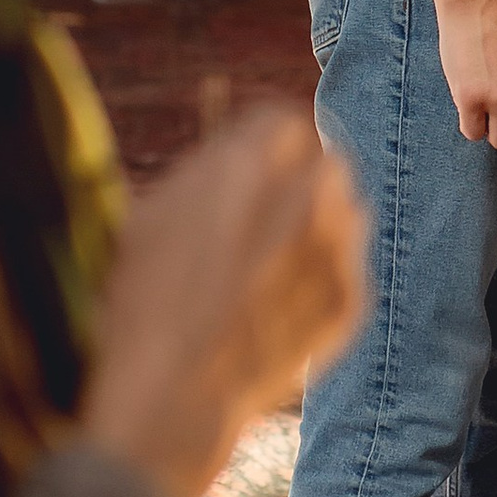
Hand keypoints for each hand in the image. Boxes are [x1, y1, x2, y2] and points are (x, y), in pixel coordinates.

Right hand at [92, 110, 363, 496]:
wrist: (171, 396)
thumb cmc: (144, 303)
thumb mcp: (152, 212)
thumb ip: (204, 156)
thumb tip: (222, 100)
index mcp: (251, 162)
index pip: (285, 120)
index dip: (266, 146)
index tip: (253, 167)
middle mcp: (306, 195)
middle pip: (325, 159)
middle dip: (301, 178)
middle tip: (268, 214)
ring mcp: (336, 250)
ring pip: (346, 209)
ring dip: (318, 223)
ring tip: (269, 267)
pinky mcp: (352, 299)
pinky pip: (348, 266)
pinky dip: (323, 277)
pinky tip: (278, 307)